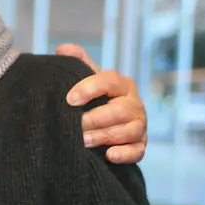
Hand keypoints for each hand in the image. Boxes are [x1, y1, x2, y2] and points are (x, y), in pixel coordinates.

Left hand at [55, 43, 146, 163]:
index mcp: (121, 84)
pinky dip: (124, 154)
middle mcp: (134, 103)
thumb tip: (63, 48)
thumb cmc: (93, 98)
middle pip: (120, 110)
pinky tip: (109, 155)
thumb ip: (77, 63)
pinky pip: (138, 151)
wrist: (103, 123)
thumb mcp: (85, 79)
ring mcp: (139, 125)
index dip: (89, 88)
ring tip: (84, 141)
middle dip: (95, 119)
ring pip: (129, 131)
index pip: (109, 81)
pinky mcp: (140, 145)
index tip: (70, 99)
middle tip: (75, 126)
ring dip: (105, 137)